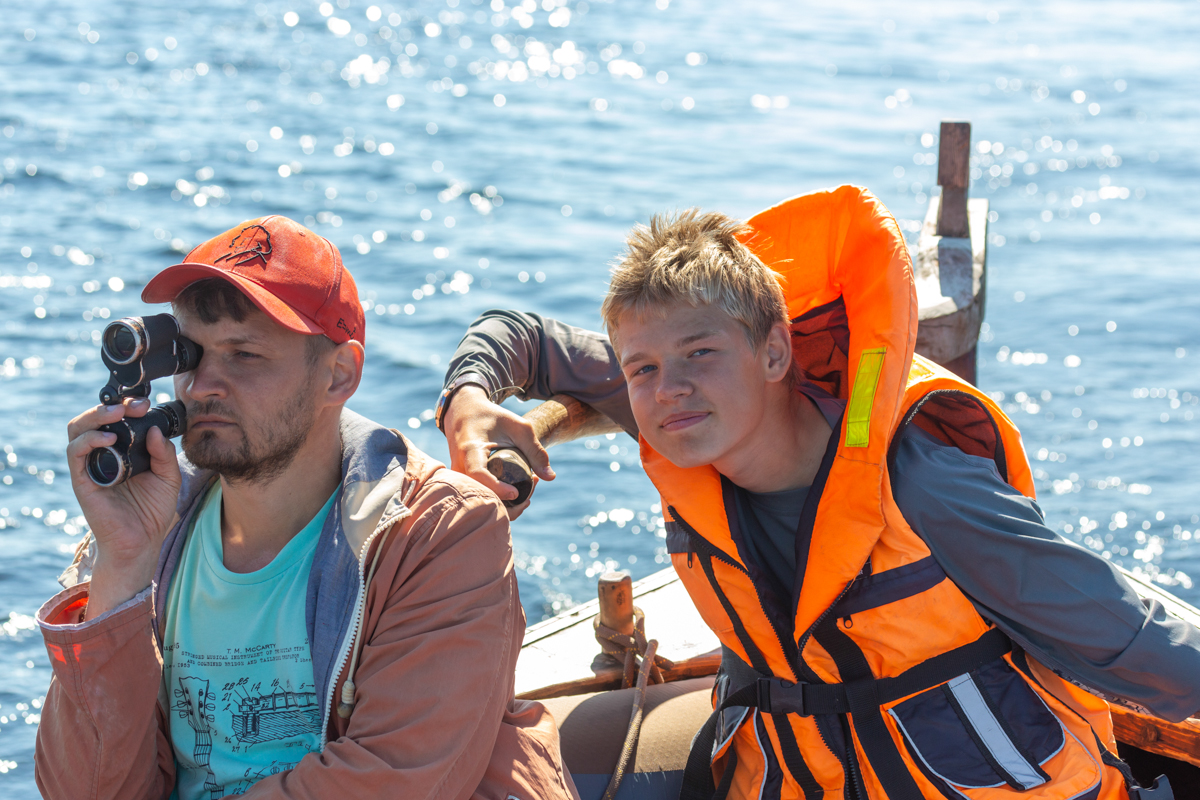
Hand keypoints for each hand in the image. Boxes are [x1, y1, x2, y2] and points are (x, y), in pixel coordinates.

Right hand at [66, 398, 182, 615]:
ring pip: (77, 430)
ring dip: (95, 416)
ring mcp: (90, 466)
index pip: (115, 420)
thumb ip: (164, 453)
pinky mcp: (82, 480)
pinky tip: (109, 439)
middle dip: (111, 406)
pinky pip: (75, 454)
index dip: (127, 407)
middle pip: (92, 419)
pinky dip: (89, 441)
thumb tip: (154, 429)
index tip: (145, 404)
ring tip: (117, 414)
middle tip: (132, 406)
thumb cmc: (153, 509)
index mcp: (122, 450)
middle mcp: (103, 454)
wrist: (143, 540)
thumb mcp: (168, 476)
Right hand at [442, 386, 554, 518]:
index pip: (478, 474)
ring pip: (480, 501)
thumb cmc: (493, 418)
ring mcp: (458, 478)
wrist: (464, 414)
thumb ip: (535, 450)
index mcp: (470, 450)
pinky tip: (517, 492)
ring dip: (506, 503)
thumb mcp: (519, 427)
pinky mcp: (462, 484)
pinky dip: (499, 500)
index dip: (498, 487)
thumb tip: (550, 477)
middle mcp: (458, 467)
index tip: (517, 492)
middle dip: (509, 500)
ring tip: (528, 486)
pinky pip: (479, 498)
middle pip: (481, 494)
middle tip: (533, 485)